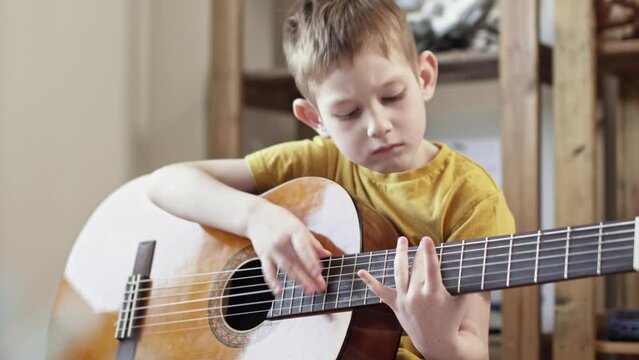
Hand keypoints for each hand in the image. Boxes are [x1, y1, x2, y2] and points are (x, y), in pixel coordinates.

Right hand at [247, 202, 330, 294]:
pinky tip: (279, 292)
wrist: (255, 216)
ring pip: (286, 268)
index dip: (311, 260)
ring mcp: (271, 249)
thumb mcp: (298, 226)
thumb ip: (312, 242)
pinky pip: (268, 271)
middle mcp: (281, 241)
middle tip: (320, 288)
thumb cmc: (281, 220)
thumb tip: (327, 255)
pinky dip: (273, 282)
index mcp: (293, 231)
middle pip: (296, 261)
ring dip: (298, 280)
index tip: (318, 272)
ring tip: (309, 290)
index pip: (303, 247)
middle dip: (309, 276)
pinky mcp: (263, 256)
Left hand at [357, 237, 477, 358]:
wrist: (438, 343)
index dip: (429, 253)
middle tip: (422, 243)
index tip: (426, 239)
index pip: (431, 269)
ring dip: (400, 255)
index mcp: (434, 294)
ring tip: (402, 240)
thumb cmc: (453, 318)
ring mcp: (405, 301)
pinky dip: (370, 282)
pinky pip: (380, 292)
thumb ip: (462, 281)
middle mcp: (417, 296)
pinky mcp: (396, 306)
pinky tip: (360, 272)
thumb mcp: (461, 300)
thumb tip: (466, 261)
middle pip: (416, 268)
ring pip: (399, 273)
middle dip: (419, 254)